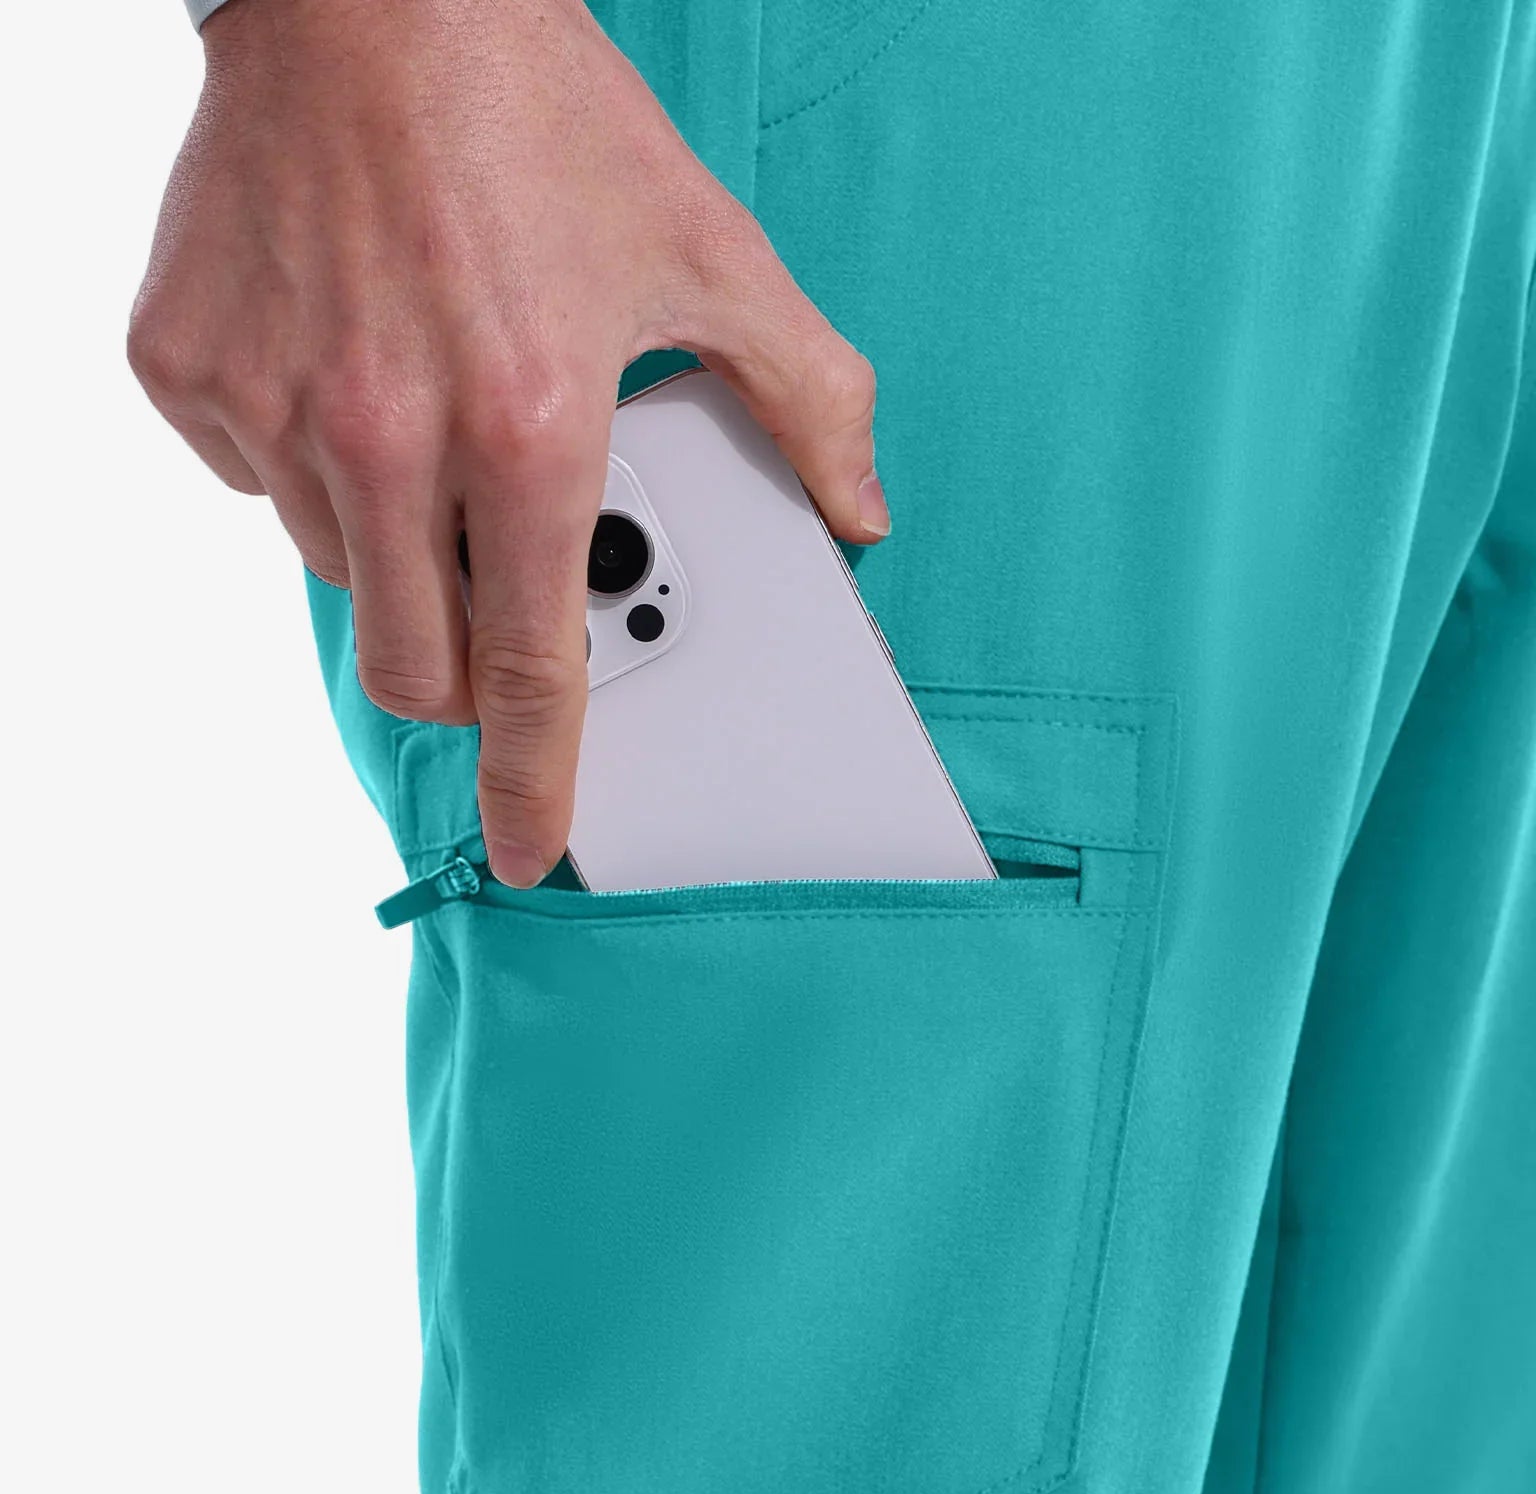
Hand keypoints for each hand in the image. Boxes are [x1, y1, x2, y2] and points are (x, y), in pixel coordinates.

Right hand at [130, 0, 888, 884]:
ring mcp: (271, 404)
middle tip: (502, 596)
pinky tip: (353, 367)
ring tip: (438, 422)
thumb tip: (862, 509)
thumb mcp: (715, 254)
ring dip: (399, 550)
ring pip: (338, 575)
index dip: (535, 780)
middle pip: (414, 667)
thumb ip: (808, 399)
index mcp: (527, 431)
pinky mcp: (184, 365)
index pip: (531, 672)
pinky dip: (308, 465)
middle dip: (468, 671)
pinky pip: (250, 485)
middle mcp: (386, 435)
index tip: (534, 845)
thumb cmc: (546, 117)